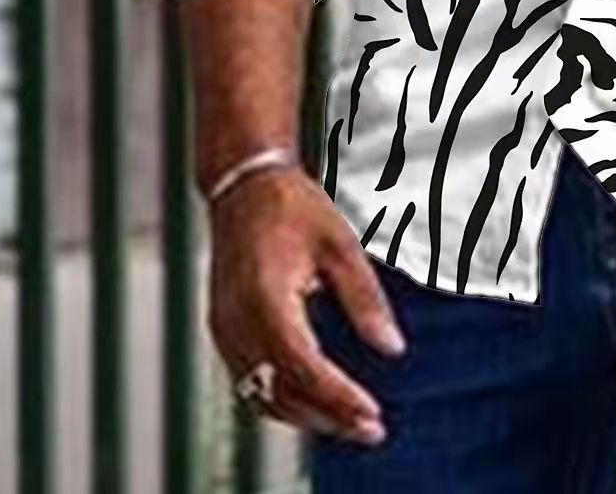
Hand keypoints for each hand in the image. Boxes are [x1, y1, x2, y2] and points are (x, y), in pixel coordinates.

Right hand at [207, 165, 404, 444]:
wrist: (244, 186)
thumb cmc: (293, 208)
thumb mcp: (341, 244)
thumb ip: (365, 298)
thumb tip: (392, 348)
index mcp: (266, 297)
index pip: (303, 365)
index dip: (338, 397)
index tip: (373, 414)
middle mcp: (237, 322)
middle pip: (280, 391)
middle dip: (328, 418)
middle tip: (372, 430)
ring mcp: (224, 330)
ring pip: (261, 394)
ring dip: (305, 416)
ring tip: (350, 423)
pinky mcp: (223, 331)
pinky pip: (249, 381)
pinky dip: (282, 399)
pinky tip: (315, 403)